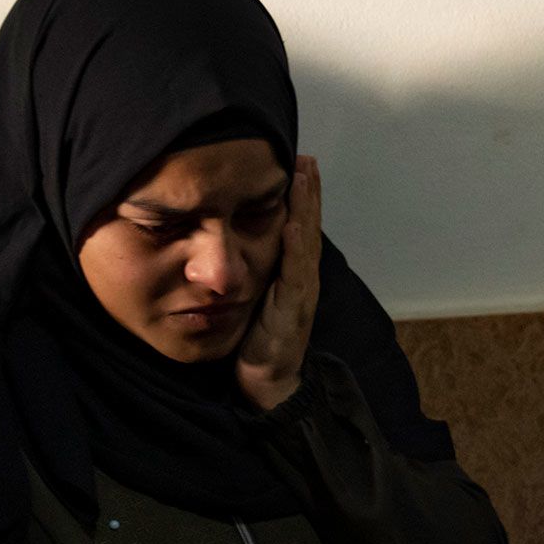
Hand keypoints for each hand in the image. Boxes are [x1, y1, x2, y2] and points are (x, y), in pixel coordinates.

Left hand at [237, 155, 320, 412]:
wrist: (268, 385)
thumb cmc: (259, 343)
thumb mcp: (254, 299)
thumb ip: (252, 272)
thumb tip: (235, 242)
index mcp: (292, 275)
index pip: (297, 226)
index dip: (300, 196)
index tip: (297, 162)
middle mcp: (302, 279)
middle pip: (308, 225)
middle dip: (308, 191)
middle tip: (305, 158)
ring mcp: (301, 294)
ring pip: (305, 241)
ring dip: (306, 207)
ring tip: (304, 177)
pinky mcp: (292, 310)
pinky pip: (296, 273)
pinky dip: (297, 247)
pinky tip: (294, 224)